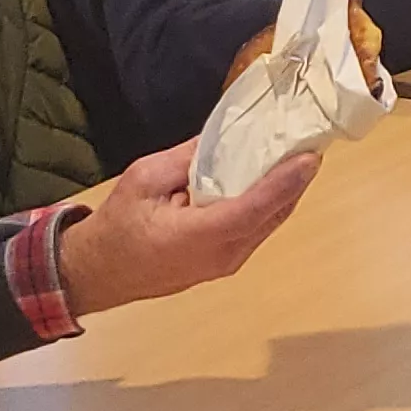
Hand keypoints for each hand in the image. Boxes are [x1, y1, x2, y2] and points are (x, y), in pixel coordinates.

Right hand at [55, 143, 320, 317]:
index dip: (285, 182)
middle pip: (271, 215)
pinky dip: (269, 204)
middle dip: (295, 181)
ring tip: (297, 155)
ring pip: (268, 224)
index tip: (311, 157)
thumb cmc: (118, 225)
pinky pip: (256, 229)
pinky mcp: (225, 262)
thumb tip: (224, 138)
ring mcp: (226, 263)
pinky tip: (273, 179)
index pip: (254, 208)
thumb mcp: (145, 178)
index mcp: (199, 237)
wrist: (99, 272)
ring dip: (285, 192)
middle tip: (311, 142)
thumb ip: (187, 158)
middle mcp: (222, 256)